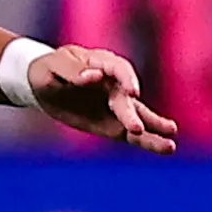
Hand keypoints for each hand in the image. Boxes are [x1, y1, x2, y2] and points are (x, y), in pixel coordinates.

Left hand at [30, 44, 177, 153]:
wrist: (41, 83)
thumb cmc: (48, 69)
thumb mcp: (53, 66)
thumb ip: (72, 71)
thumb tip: (93, 76)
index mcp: (102, 63)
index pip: (118, 69)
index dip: (126, 79)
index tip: (131, 92)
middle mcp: (115, 84)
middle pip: (126, 99)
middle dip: (131, 114)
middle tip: (135, 127)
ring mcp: (117, 105)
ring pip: (138, 117)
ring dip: (154, 129)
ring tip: (171, 142)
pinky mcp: (113, 124)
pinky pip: (132, 134)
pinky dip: (148, 140)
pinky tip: (167, 147)